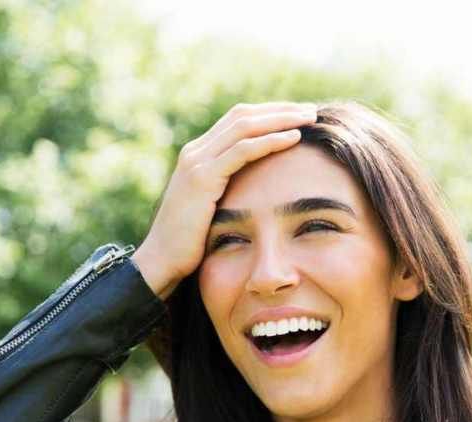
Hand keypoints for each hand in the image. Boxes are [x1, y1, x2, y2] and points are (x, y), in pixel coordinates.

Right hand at [132, 102, 317, 297]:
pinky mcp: (202, 178)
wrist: (161, 260)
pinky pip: (242, 150)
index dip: (269, 113)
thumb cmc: (189, 242)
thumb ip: (227, 189)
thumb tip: (257, 187)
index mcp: (197, 155)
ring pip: (244, 126)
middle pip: (243, 115)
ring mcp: (196, 162)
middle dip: (279, 110)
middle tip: (310, 110)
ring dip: (281, 119)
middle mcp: (194, 151)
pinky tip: (293, 138)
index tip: (298, 116)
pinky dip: (270, 141)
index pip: (237, 120)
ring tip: (309, 118)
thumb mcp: (210, 206)